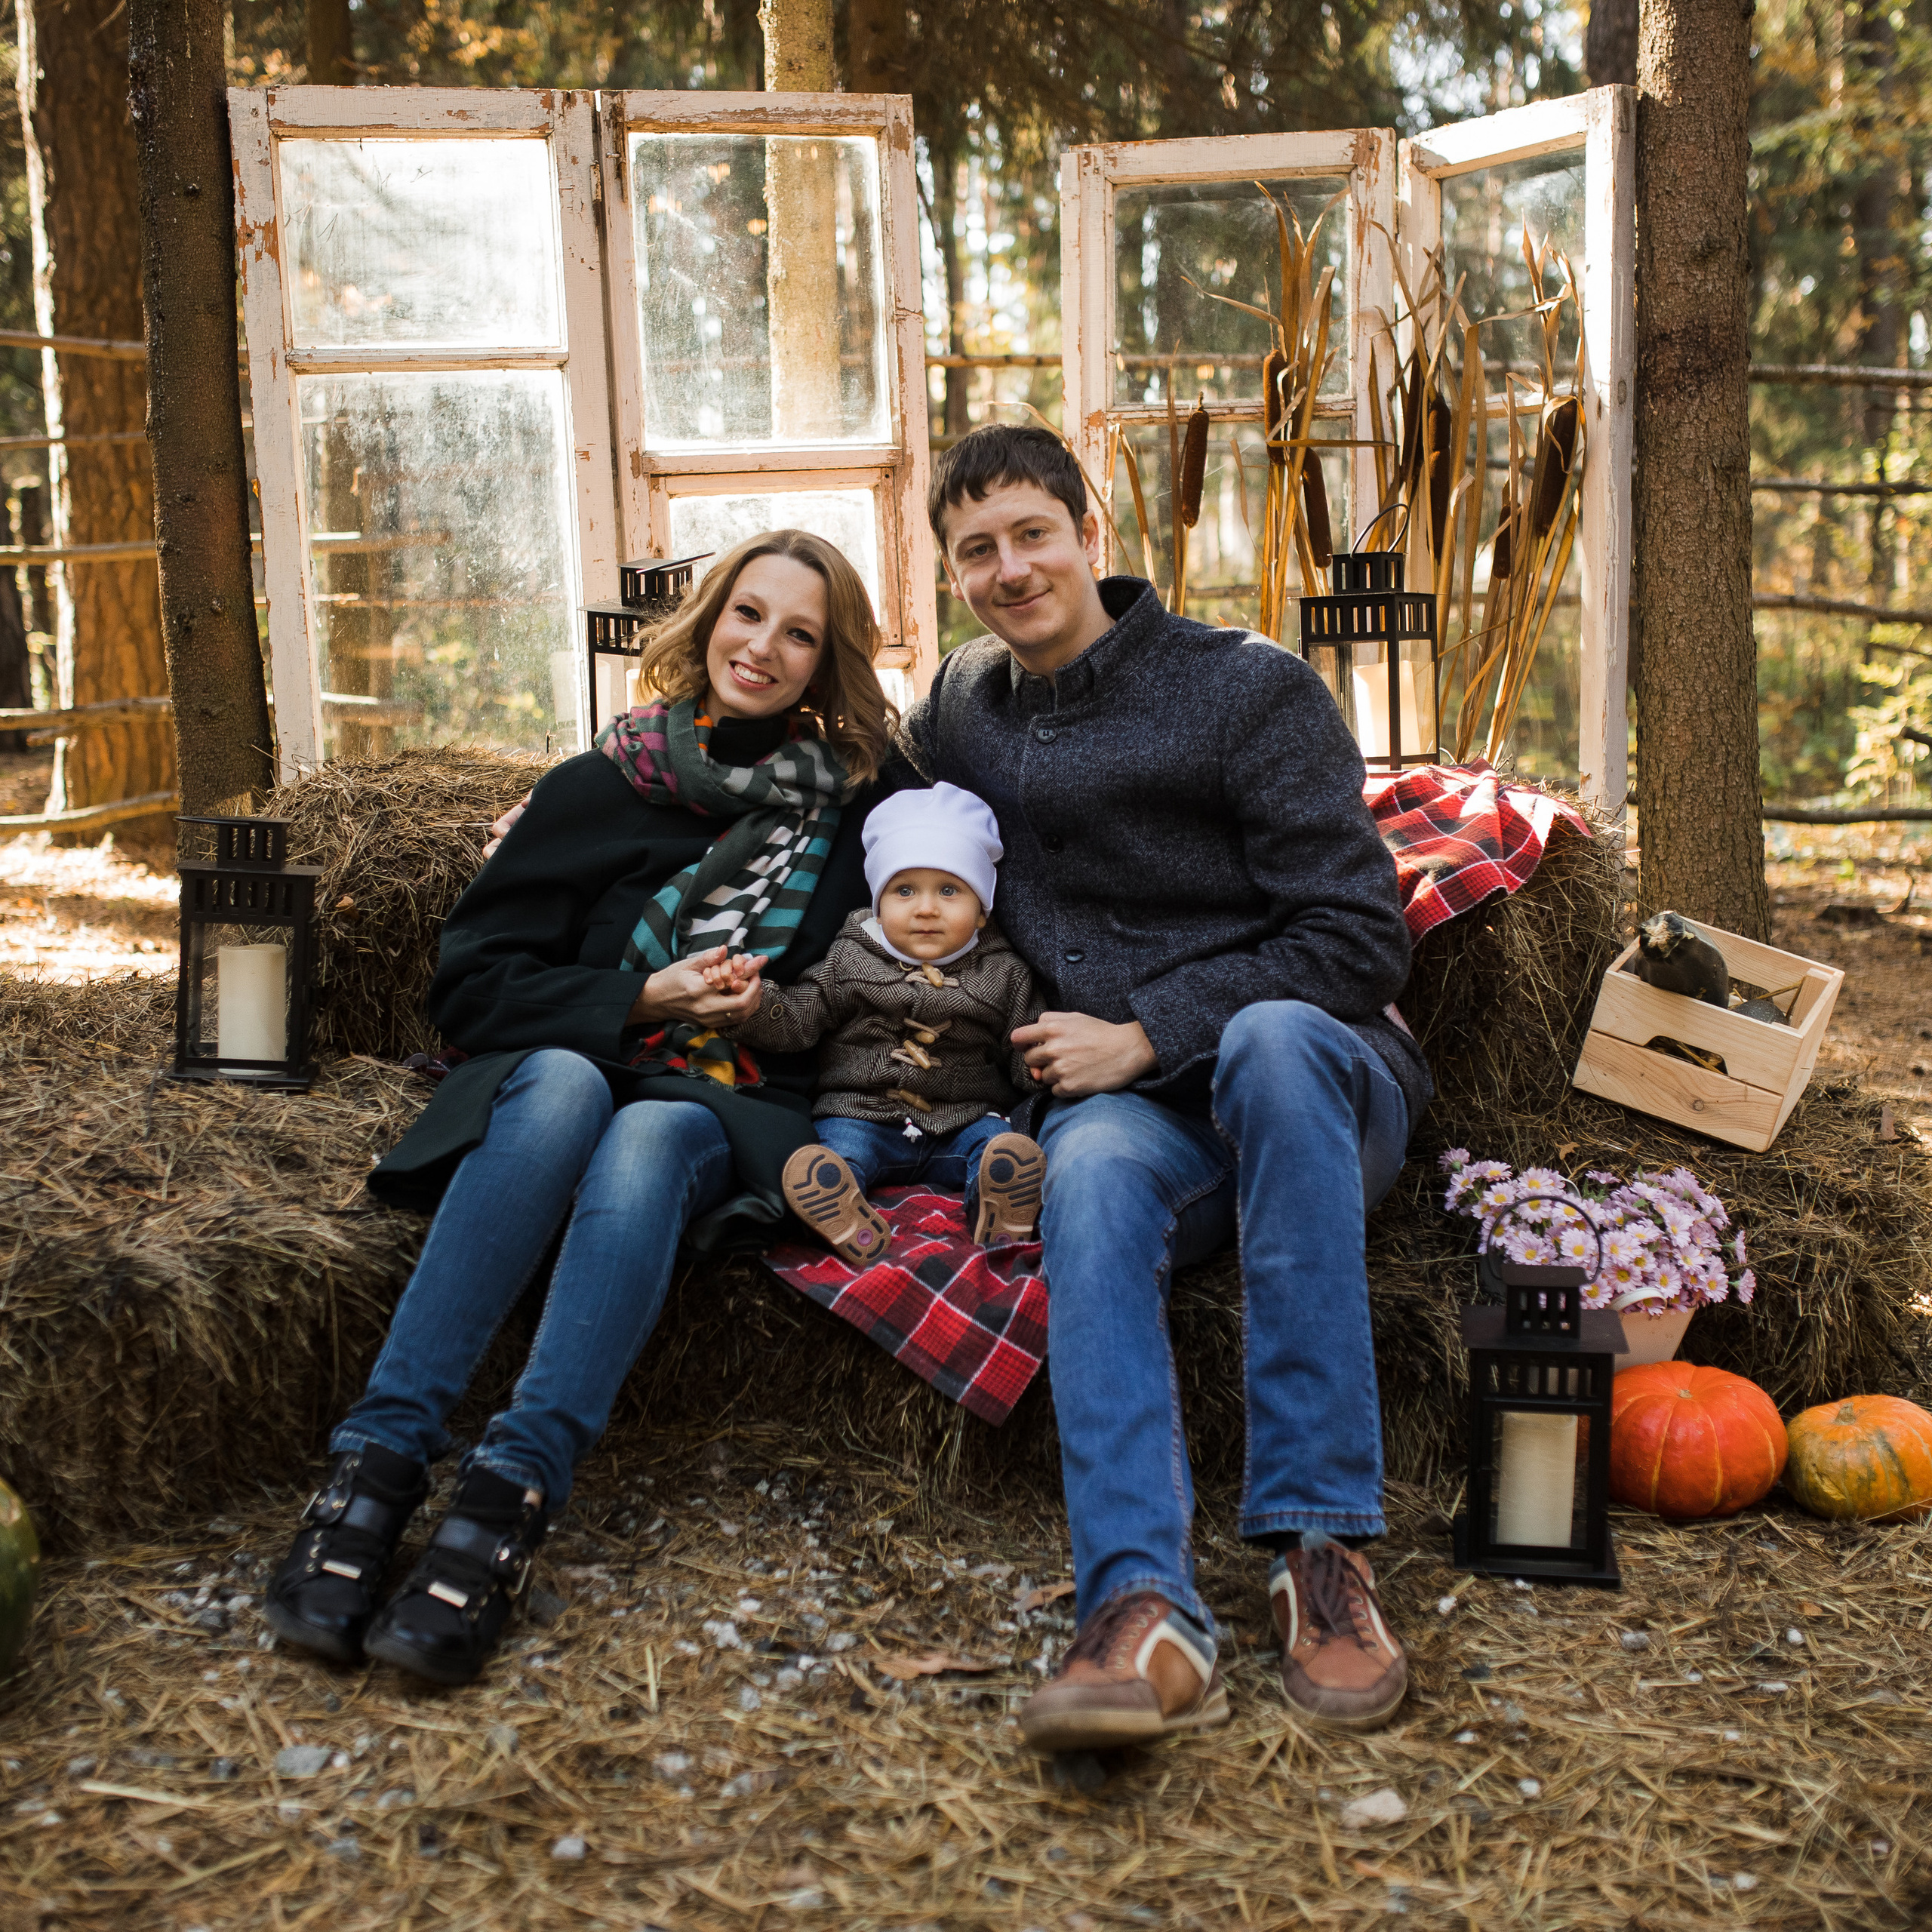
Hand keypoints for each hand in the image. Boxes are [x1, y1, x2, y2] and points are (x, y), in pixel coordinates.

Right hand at [627, 945, 767, 1027]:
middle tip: (756, 975)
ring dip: (753, 1000)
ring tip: (754, 985)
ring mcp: (708, 1019)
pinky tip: (747, 996)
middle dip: (755, 989)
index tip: (759, 962)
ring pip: (742, 1015)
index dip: (750, 972)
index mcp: (699, 990)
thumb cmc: (670, 979)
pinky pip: (735, 1021)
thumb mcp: (686, 964)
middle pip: (742, 1004)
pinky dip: (746, 1009)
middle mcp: (705, 1008)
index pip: (733, 983)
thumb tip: (725, 950)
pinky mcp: (709, 1024)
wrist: (655, 1000)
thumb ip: (708, 958)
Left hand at [1012, 1012, 1157, 1097]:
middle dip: (1039, 1061)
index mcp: (1052, 1028)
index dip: (1020, 1043)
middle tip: (1059, 1058)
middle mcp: (1053, 1049)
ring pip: (1043, 1077)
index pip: (1019, 1037)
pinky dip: (1064, 1087)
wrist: (1128, 1050)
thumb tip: (1032, 1038)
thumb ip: (1050, 1021)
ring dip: (1054, 1075)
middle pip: (1029, 1060)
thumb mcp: (1075, 1017)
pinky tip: (1079, 1078)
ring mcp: (1060, 1069)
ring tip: (1075, 1067)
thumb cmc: (1102, 1032)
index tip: (1023, 1047)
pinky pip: (1055, 1091)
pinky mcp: (1069, 1086)